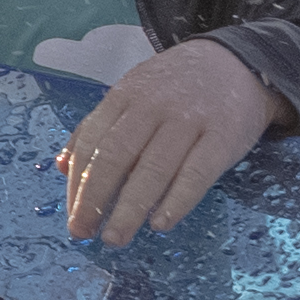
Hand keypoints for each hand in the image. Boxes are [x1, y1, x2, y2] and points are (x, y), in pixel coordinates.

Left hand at [56, 36, 279, 242]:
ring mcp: (189, 120)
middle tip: (84, 232)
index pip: (92, 141)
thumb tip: (62, 166)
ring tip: (115, 237)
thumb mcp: (132, 92)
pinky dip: (177, 201)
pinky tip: (161, 224)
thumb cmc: (176, 86)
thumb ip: (97, 127)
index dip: (78, 182)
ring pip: (153, 169)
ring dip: (130, 209)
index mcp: (125, 96)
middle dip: (95, 198)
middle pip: (116, 156)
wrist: (238, 62)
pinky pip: (197, 173)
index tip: (72, 216)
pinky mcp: (223, 136)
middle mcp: (153, 106)